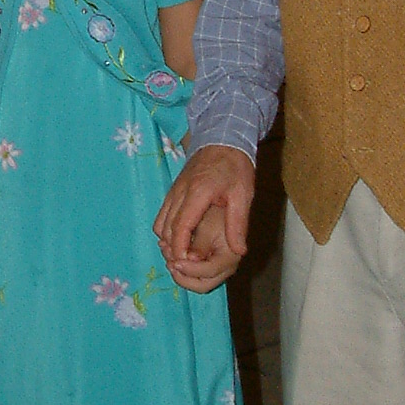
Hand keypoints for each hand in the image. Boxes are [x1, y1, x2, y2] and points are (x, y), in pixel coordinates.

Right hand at [155, 144, 255, 278]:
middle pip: (167, 227)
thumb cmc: (235, 167)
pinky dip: (166, 229)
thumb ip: (238, 224)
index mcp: (198, 192)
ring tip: (181, 255)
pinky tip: (179, 238)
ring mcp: (174, 190)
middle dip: (172, 249)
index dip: (179, 248)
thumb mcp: (243, 195)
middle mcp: (181, 191)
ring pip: (161, 222)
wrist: (222, 139)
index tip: (184, 264)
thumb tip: (239, 251)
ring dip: (167, 240)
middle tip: (183, 266)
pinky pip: (162, 214)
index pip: (181, 226)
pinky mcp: (173, 189)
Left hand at [166, 200, 240, 292]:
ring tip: (166, 254)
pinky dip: (180, 266)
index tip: (174, 261)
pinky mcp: (209, 265)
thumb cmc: (218, 213)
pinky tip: (168, 251)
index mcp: (229, 260)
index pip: (207, 272)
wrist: (226, 207)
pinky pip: (193, 274)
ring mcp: (217, 270)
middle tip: (169, 263)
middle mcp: (225, 270)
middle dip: (182, 276)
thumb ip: (198, 246)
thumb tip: (185, 261)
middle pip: (201, 286)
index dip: (189, 269)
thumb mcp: (207, 227)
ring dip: (178, 272)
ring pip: (195, 282)